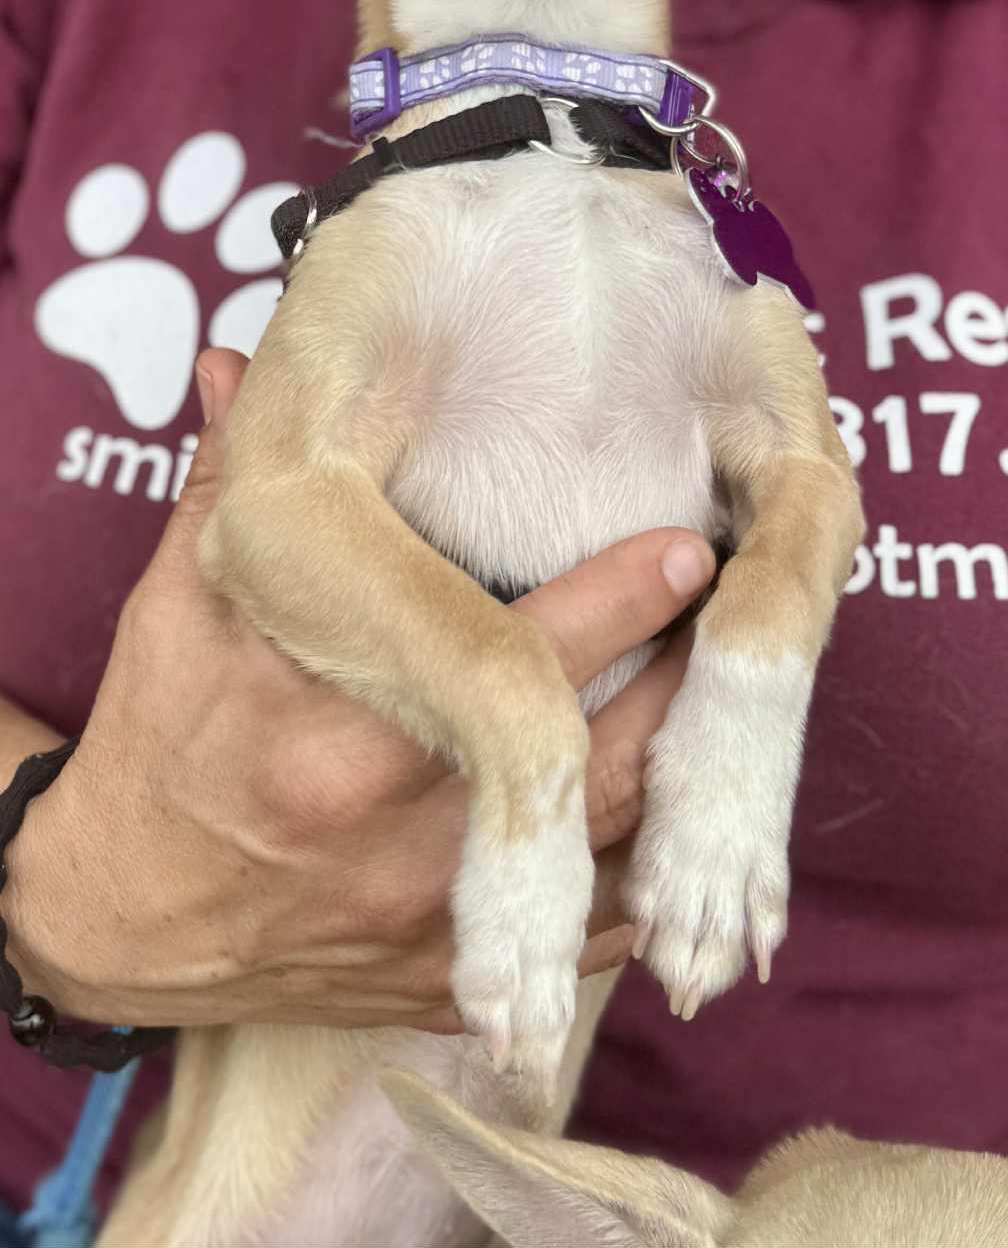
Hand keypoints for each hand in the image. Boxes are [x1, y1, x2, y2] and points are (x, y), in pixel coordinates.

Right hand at [4, 350, 712, 1032]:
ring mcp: (434, 931)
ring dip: (686, 778)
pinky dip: (645, 882)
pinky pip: (583, 951)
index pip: (518, 663)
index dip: (623, 599)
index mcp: (342, 738)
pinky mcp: (447, 987)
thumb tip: (243, 358)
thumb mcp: (177, 605)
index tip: (692, 544)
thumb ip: (225, 482)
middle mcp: (401, 846)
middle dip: (688, 691)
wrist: (119, 914)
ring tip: (740, 695)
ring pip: (613, 859)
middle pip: (601, 768)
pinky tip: (690, 812)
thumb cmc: (159, 740)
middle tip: (749, 615)